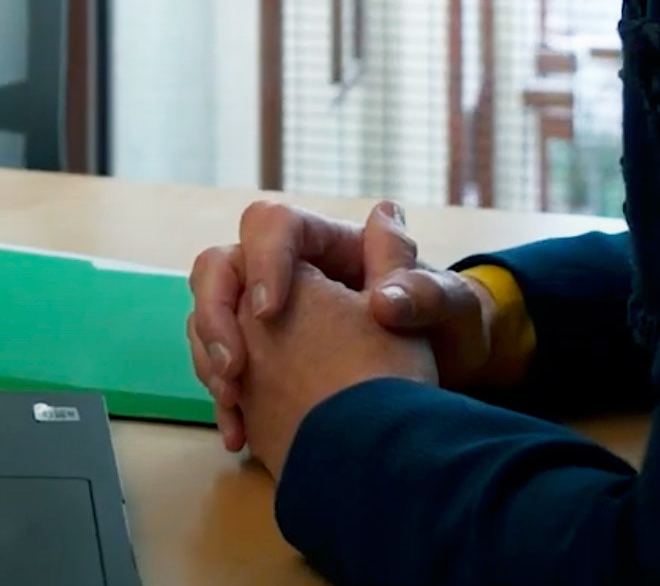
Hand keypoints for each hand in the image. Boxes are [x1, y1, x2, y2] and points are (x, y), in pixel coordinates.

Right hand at [188, 199, 513, 449]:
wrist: (444, 386)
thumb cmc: (450, 330)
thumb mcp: (448, 309)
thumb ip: (422, 290)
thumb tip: (385, 285)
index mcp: (328, 244)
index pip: (273, 225)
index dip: (263, 261)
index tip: (271, 311)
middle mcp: (289, 272)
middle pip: (221, 266)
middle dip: (215, 314)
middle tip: (236, 367)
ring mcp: (268, 317)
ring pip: (211, 317)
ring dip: (209, 358)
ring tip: (232, 402)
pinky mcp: (263, 359)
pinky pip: (221, 367)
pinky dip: (223, 398)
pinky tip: (239, 433)